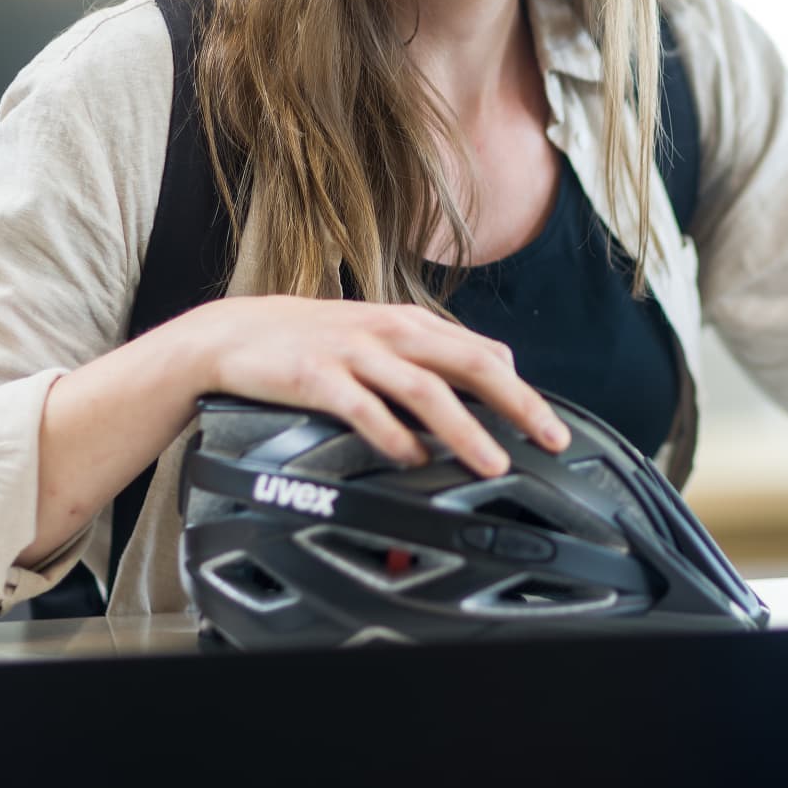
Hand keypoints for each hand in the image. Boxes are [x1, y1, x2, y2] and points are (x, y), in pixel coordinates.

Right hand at [179, 296, 570, 476]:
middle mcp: (392, 333)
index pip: (485, 354)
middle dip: (517, 404)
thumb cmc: (315, 340)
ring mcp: (356, 353)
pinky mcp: (317, 377)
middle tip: (549, 439)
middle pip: (470, 366)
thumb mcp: (380, 336)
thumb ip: (431, 356)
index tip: (551, 427)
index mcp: (412, 324)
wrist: (235, 332)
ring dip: (465, 430)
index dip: (523, 391)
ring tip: (492, 462)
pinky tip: (412, 460)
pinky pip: (364, 409)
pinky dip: (393, 436)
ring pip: (425, 390)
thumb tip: (491, 377)